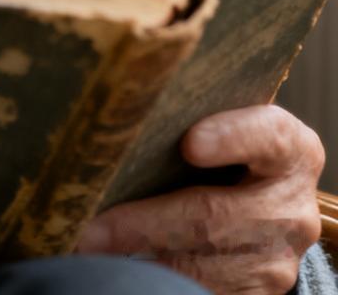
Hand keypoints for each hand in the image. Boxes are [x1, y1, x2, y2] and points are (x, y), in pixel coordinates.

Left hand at [76, 105, 324, 293]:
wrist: (260, 199)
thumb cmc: (221, 146)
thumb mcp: (219, 122)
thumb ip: (187, 115)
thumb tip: (119, 109)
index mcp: (290, 149)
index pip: (267, 135)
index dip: (231, 137)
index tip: (190, 145)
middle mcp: (291, 206)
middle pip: (216, 213)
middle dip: (147, 223)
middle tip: (94, 228)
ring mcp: (279, 256)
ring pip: (206, 263)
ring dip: (146, 258)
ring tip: (94, 247)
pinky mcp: (260, 292)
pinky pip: (207, 288)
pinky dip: (161, 278)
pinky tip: (124, 268)